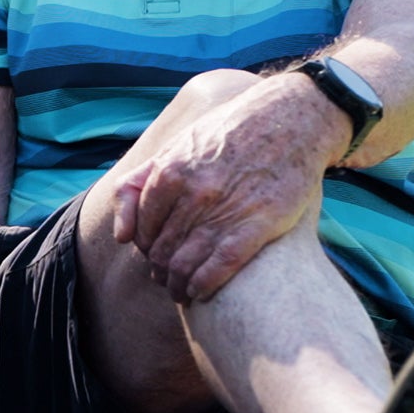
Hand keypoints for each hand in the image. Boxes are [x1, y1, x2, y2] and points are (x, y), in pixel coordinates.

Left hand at [110, 76, 339, 302]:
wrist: (291, 119)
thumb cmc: (229, 134)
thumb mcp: (175, 147)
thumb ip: (138, 185)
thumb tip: (121, 237)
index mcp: (170, 172)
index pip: (142, 229)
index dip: (145, 248)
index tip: (152, 255)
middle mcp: (193, 194)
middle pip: (161, 250)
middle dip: (159, 271)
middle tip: (165, 280)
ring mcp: (225, 211)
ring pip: (185, 264)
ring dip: (177, 285)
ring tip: (180, 292)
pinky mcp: (258, 225)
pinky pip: (219, 268)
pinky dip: (204, 286)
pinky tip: (200, 293)